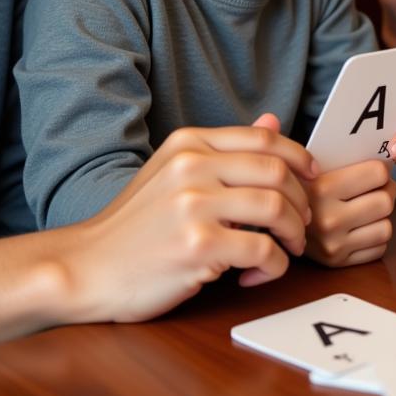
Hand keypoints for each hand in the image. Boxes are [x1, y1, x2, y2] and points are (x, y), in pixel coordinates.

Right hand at [70, 114, 317, 322]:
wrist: (83, 267)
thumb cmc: (134, 225)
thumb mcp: (174, 172)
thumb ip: (224, 150)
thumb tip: (273, 119)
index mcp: (190, 143)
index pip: (266, 138)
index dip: (300, 157)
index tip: (313, 177)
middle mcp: (193, 166)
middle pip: (278, 172)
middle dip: (302, 200)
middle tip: (302, 224)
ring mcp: (193, 205)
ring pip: (276, 208)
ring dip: (294, 233)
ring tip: (287, 249)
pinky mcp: (196, 246)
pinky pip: (262, 250)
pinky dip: (274, 265)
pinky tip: (259, 275)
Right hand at [304, 159, 395, 266]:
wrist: (271, 221)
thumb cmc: (300, 187)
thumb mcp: (313, 166)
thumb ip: (346, 155)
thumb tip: (389, 150)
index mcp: (322, 188)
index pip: (377, 173)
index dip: (382, 169)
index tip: (378, 169)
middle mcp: (328, 219)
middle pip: (385, 202)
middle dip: (387, 192)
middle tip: (379, 188)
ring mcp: (333, 244)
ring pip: (386, 228)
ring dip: (382, 218)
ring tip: (370, 208)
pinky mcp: (337, 262)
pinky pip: (378, 249)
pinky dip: (375, 238)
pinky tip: (362, 227)